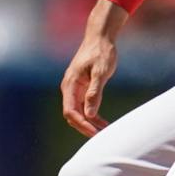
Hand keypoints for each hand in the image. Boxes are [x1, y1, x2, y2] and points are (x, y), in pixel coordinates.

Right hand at [60, 2, 128, 135]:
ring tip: (105, 133)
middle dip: (85, 127)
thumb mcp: (101, 72)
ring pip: (79, 112)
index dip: (82, 124)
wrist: (100, 37)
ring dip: (90, 123)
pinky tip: (103, 123)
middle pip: (72, 115)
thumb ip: (94, 92)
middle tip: (101, 138)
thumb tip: (90, 114)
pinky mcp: (82, 88)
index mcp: (70, 85)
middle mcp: (69, 88)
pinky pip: (84, 106)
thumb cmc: (101, 52)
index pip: (71, 111)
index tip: (95, 133)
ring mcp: (75, 89)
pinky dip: (93, 116)